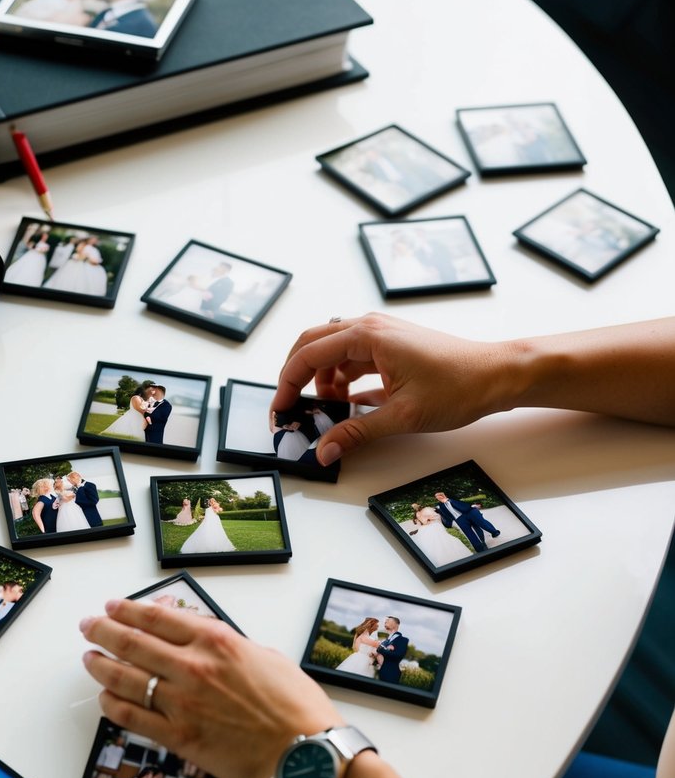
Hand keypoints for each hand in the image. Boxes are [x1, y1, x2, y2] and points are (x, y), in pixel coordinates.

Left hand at [81, 599, 343, 777]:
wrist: (305, 754)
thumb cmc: (296, 707)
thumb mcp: (266, 657)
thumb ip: (230, 646)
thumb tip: (205, 642)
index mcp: (217, 641)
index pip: (158, 618)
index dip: (128, 610)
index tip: (113, 607)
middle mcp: (193, 667)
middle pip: (133, 643)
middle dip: (103, 631)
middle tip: (88, 626)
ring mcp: (182, 703)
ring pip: (125, 678)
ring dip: (101, 665)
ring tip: (89, 658)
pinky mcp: (179, 737)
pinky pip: (132, 717)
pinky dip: (113, 705)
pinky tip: (106, 698)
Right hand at [272, 313, 508, 463]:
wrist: (497, 375)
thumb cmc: (458, 387)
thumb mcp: (402, 417)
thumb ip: (357, 432)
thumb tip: (324, 450)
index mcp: (368, 335)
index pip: (308, 355)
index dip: (287, 384)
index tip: (280, 410)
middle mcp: (371, 327)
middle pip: (313, 345)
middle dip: (296, 376)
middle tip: (290, 408)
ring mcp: (382, 335)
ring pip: (333, 352)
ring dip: (323, 380)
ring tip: (327, 412)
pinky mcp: (392, 346)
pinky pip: (354, 359)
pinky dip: (344, 380)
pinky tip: (349, 406)